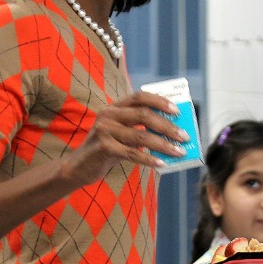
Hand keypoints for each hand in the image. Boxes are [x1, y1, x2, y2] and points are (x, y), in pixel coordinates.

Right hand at [57, 91, 187, 187]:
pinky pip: (132, 153)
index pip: (139, 96)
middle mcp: (108, 115)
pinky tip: (161, 163)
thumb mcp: (121, 135)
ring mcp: (104, 130)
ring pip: (141, 135)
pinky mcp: (103, 147)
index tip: (177, 111)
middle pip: (144, 115)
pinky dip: (149, 158)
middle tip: (184, 136)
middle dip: (167, 126)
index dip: (160, 101)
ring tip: (179, 152)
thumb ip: (139, 129)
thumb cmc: (105, 150)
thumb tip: (171, 133)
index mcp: (114, 108)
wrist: (78, 167)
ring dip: (164, 144)